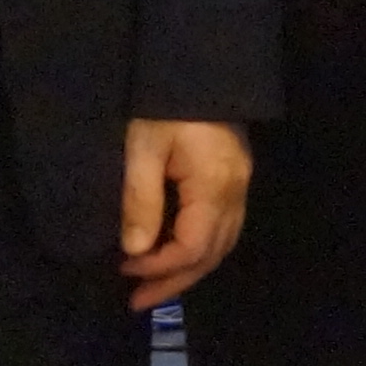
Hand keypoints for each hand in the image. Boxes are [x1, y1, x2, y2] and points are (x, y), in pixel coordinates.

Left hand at [117, 119, 251, 301]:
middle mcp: (236, 190)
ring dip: (188, 269)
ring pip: (223, 242)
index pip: (194, 245)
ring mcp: (240, 183)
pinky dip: (199, 248)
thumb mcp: (142, 149)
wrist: (198, 64)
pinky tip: (174, 253)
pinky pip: (223, 227)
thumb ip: (140, 200)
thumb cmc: (163, 106)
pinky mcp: (235, 176)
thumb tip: (136, 249)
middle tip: (136, 301)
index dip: (160, 266)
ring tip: (153, 287)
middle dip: (175, 280)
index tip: (124, 268)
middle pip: (213, 252)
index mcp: (215, 185)